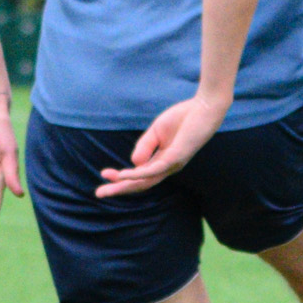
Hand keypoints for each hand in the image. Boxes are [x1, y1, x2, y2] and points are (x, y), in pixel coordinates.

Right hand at [95, 93, 227, 196]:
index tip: (104, 175)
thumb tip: (133, 163)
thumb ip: (145, 146)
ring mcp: (173, 164)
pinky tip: (124, 175)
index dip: (122, 177)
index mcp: (164, 161)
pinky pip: (154, 169)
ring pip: (145, 181)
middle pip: (141, 184)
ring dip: (124, 185)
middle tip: (99, 194)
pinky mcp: (176, 158)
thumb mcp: (157, 132)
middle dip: (119, 189)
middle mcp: (169, 167)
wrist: (203, 108)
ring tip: (106, 188)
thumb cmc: (183, 118)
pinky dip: (137, 174)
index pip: (141, 175)